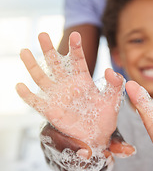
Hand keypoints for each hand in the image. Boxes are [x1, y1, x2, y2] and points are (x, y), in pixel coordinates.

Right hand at [16, 32, 132, 156]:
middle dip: (49, 50)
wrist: (98, 136)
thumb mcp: (113, 100)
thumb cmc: (105, 117)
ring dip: (32, 65)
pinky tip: (20, 86)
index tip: (75, 35)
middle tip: (42, 34)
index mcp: (83, 80)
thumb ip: (114, 85)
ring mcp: (58, 97)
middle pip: (55, 64)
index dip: (75, 48)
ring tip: (24, 51)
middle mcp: (68, 85)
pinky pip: (37, 102)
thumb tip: (110, 70)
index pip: (77, 60)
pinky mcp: (51, 111)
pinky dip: (28, 95)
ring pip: (42, 78)